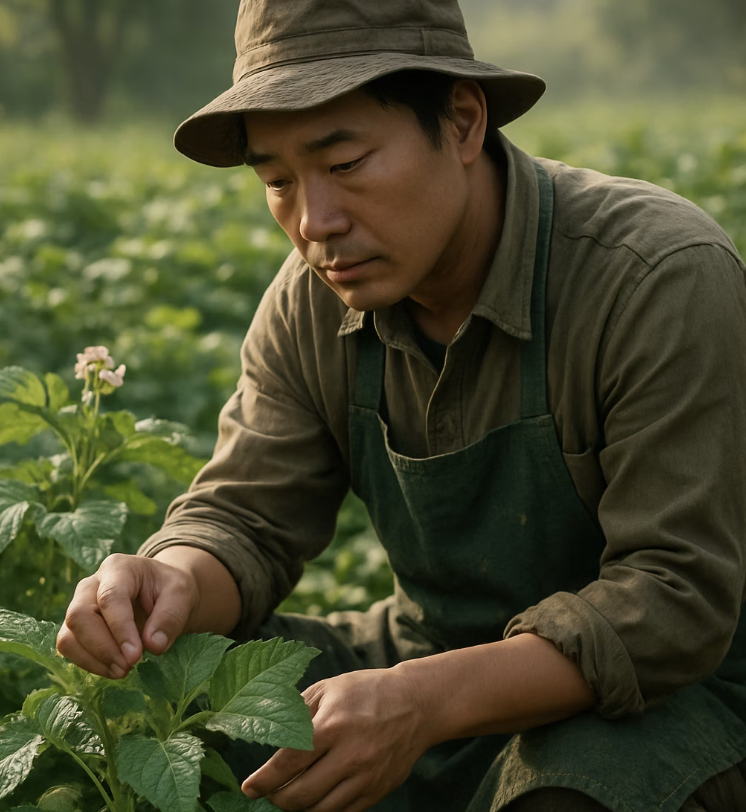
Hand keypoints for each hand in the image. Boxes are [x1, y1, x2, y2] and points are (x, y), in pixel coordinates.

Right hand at [56, 553, 198, 678]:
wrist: (163, 595)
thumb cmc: (171, 591)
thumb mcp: (182, 595)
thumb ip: (170, 617)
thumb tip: (153, 646)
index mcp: (119, 568)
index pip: (110, 598)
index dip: (120, 629)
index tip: (135, 656)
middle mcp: (92, 584)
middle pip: (79, 616)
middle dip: (102, 647)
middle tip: (129, 666)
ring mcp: (79, 605)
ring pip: (68, 635)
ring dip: (93, 660)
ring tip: (123, 671)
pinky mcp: (76, 627)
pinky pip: (70, 648)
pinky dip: (89, 664)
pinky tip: (113, 669)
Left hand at [242, 667, 431, 811]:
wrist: (416, 703)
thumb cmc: (366, 691)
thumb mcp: (329, 688)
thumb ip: (298, 710)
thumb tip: (267, 730)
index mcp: (332, 726)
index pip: (288, 763)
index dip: (264, 780)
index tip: (248, 788)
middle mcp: (350, 756)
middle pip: (300, 795)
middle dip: (277, 798)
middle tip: (270, 791)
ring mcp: (365, 778)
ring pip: (319, 811)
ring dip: (299, 808)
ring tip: (291, 794)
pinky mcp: (377, 792)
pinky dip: (323, 811)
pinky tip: (316, 798)